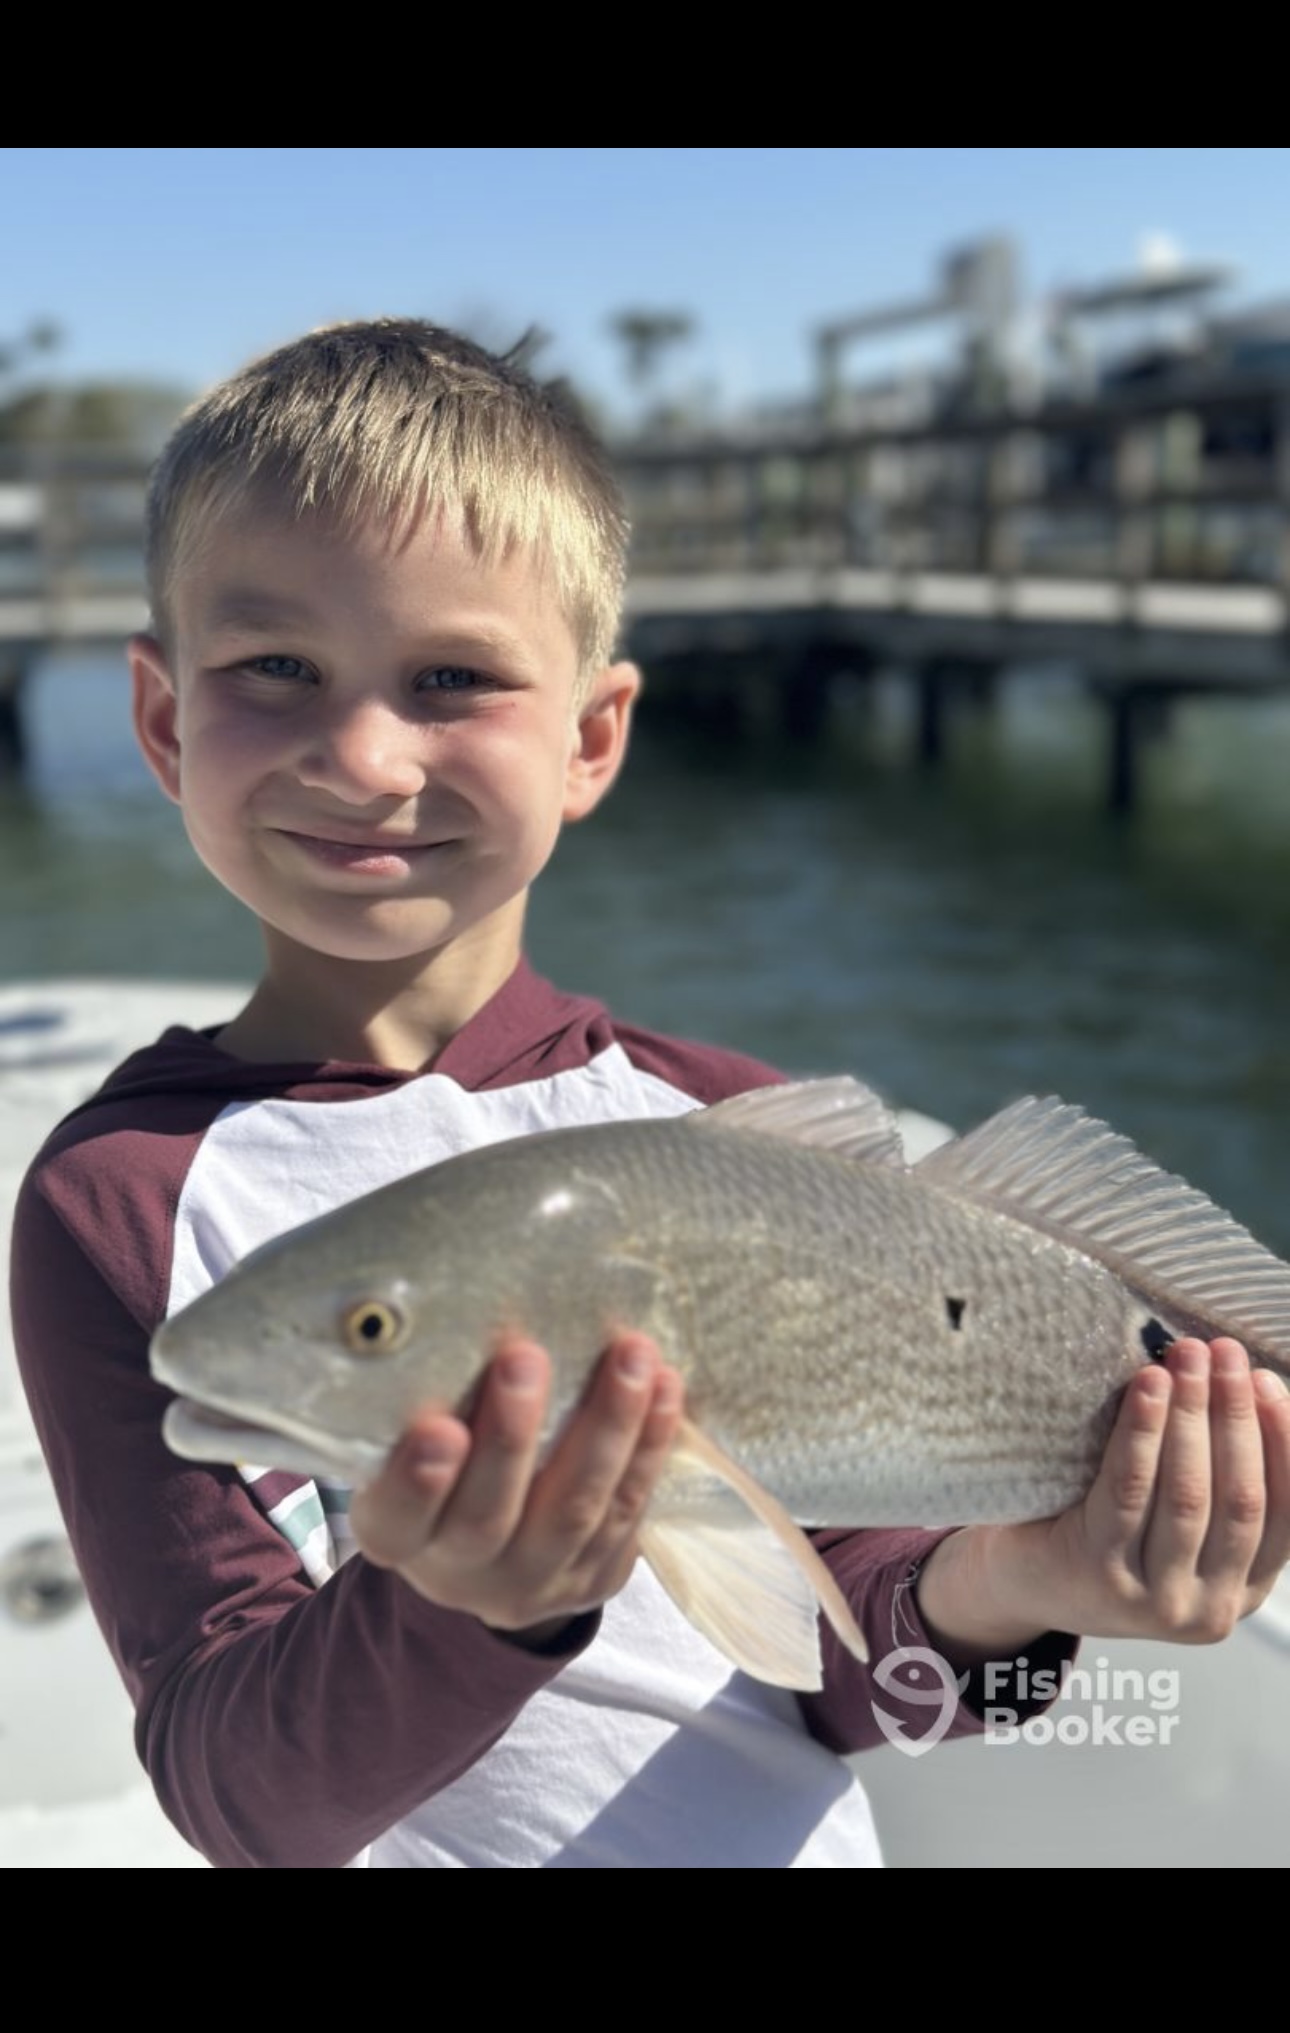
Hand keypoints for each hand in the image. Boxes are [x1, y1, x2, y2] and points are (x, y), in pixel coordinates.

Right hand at [348, 1333, 683, 1648]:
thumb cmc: (445, 1461)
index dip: (416, 1482)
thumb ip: (418, 1397)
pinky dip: (648, 1445)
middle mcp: (460, 1571)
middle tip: (523, 1359)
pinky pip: (627, 1510)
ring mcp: (534, 1581)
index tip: (438, 1428)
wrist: (493, 1553)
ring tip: (629, 1356)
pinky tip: (663, 1387)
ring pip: (574, 1511)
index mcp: (397, 1537)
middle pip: (487, 1516)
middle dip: (511, 1436)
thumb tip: (447, 1307)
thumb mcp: (405, 1442)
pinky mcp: (594, 1574)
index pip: (397, 1520)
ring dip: (607, 1427)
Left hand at [918, 1339, 1289, 1663]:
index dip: (1281, 1440)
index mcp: (1244, 1589)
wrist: (1020, 1581)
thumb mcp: (1176, 1521)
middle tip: (1224, 1352)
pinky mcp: (1101, 1576)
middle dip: (1235, 1415)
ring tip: (1187, 1357)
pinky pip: (1128, 1491)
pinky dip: (1142, 1433)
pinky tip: (1148, 1387)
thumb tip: (1244, 1381)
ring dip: (1192, 1415)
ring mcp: (1156, 1601)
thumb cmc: (1104, 1532)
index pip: (1284, 1511)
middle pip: (1239, 1498)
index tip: (1267, 1380)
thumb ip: (1215, 1478)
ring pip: (1186, 1495)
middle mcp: (1210, 1609)